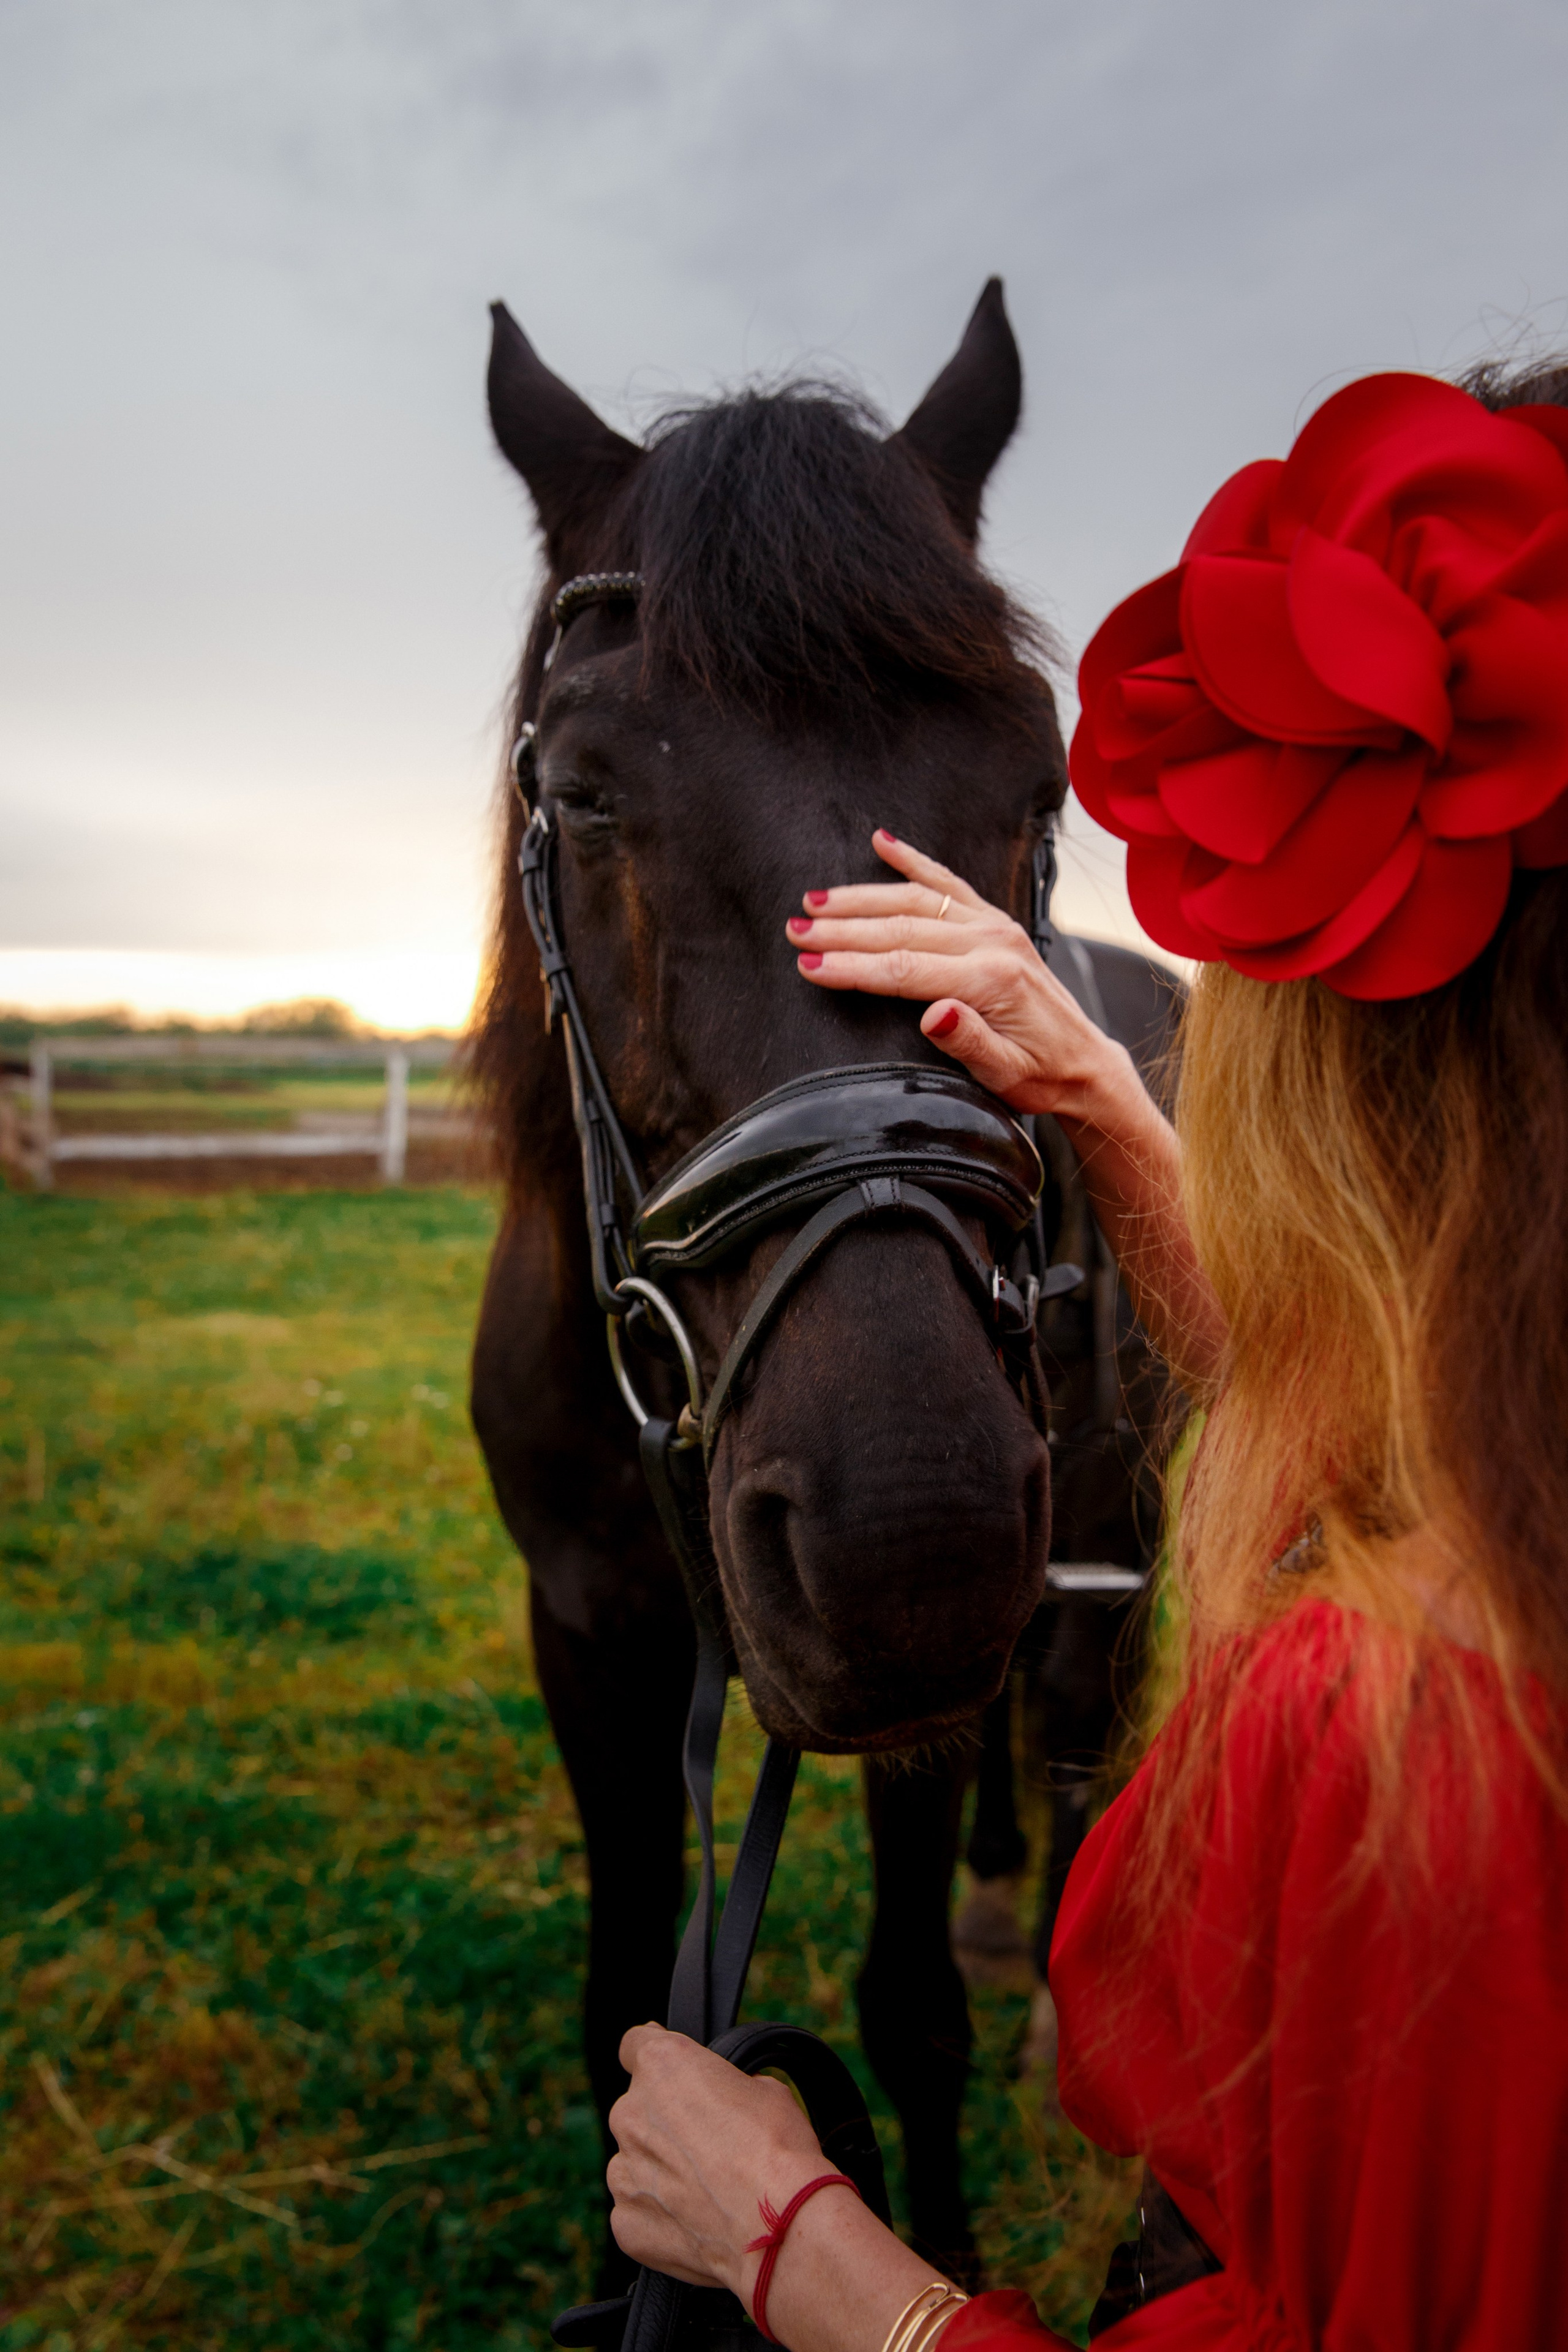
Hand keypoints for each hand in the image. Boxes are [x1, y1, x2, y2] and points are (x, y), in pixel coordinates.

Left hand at [607, 2025, 837, 2299]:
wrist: (777, 2227)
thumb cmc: (777, 2149)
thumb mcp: (765, 2088)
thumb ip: (724, 2087)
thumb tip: (721, 2103)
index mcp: (662, 2066)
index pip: (636, 2045)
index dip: (655, 2057)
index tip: (670, 2074)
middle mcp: (631, 2114)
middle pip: (637, 2110)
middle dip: (665, 2124)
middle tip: (707, 2147)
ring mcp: (623, 2172)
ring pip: (635, 2163)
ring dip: (660, 2171)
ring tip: (706, 2193)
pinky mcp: (626, 2222)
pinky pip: (637, 2211)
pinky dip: (660, 2217)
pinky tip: (697, 2225)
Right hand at [785, 830, 1137, 1127]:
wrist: (1084, 1063)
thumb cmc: (1040, 1074)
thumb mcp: (1006, 1074)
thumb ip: (970, 1042)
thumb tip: (935, 1015)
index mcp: (990, 980)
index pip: (904, 969)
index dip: (852, 968)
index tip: (808, 967)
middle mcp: (993, 943)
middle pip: (902, 927)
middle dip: (843, 929)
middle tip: (794, 930)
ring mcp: (995, 927)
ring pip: (918, 899)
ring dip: (862, 897)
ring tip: (814, 901)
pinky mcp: (995, 923)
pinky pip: (950, 883)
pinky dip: (914, 860)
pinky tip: (882, 841)